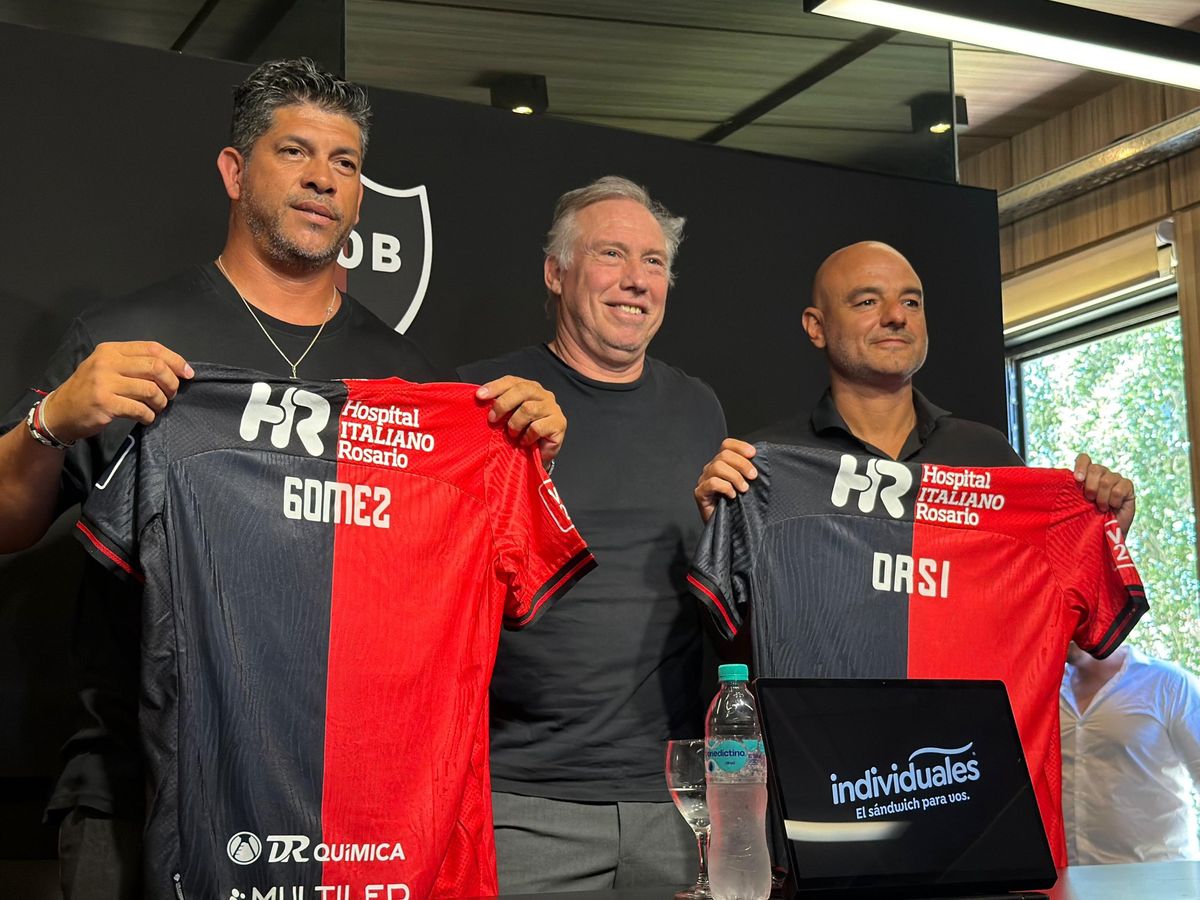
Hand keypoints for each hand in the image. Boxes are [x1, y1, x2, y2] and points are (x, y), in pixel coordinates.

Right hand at [40, 341, 193, 442]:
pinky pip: (139, 409)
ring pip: (150, 390)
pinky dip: (149, 415)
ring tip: (157, 408)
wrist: (60, 411)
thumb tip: (173, 369)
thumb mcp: (107, 367)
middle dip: (171, 383)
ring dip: (161, 402)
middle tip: (171, 394)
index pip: (152, 348)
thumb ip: (134, 364)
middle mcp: (107, 363)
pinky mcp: (105, 403)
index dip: (175, 360)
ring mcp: (104, 383)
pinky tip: (146, 418)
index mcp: (111, 350)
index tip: (188, 373)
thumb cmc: (90, 389)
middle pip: (155, 367)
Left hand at [475, 376, 565, 463]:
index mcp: (529, 388)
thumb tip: (480, 397)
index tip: (480, 396)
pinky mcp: (559, 424)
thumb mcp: (508, 416)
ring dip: (515, 423)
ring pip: (529, 408)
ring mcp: (553, 408)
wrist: (540, 453)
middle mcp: (543, 394)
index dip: (495, 387)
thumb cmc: (523, 432)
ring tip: (512, 434)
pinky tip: (525, 442)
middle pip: (522, 390)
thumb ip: (499, 405)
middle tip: (493, 419)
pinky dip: (527, 436)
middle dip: (503, 404)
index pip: (512, 381)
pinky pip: (537, 427)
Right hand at [694, 438, 756, 522]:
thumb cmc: (737, 506)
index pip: (727, 445)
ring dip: (735, 476)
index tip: (754, 453)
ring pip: (717, 467)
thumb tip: (761, 460)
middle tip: (753, 476)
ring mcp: (704, 480)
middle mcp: (711, 469)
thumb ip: (749, 472)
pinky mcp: (700, 493)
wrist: (726, 528)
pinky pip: (712, 483)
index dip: (740, 446)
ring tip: (744, 489)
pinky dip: (725, 487)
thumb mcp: (746, 484)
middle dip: (742, 464)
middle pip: (724, 455)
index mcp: (722, 463)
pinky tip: (732, 495)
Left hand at [1073, 452, 1135, 537]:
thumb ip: (1070, 491)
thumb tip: (1055, 481)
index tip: (1078, 480)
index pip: (1084, 458)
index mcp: (1087, 474)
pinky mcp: (1128, 486)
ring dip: (1102, 498)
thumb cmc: (1088, 519)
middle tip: (1090, 500)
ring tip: (1101, 508)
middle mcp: (1102, 473)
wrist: (1106, 533)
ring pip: (1107, 480)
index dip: (1081, 466)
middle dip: (1090, 487)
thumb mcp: (1075, 503)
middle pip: (1096, 469)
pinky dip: (1113, 501)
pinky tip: (1113, 507)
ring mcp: (1116, 478)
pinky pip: (1119, 489)